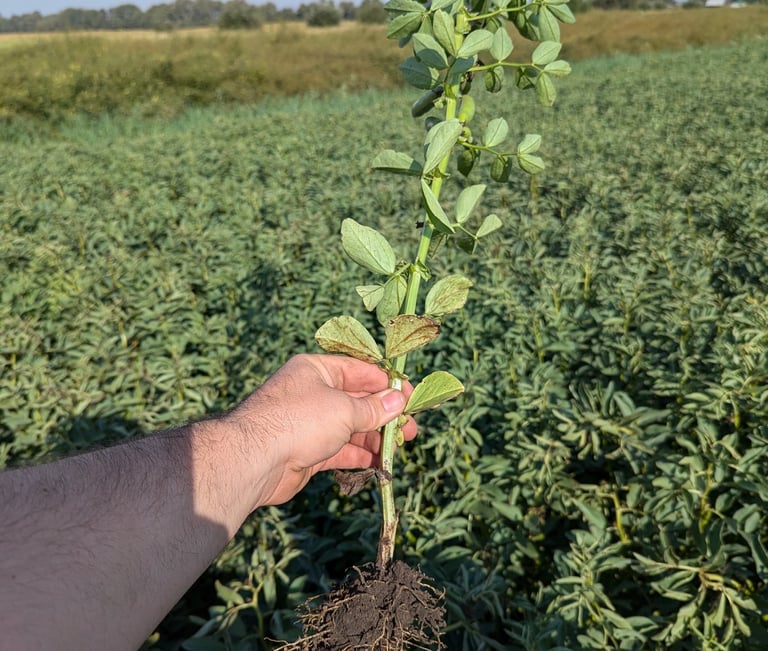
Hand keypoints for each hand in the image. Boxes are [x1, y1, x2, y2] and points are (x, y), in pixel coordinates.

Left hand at [225, 354, 415, 507]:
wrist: (254, 459)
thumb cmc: (299, 420)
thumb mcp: (344, 409)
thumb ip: (373, 408)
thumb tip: (398, 402)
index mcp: (317, 370)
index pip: (360, 370)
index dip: (387, 384)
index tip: (410, 397)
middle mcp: (312, 393)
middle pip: (357, 400)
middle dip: (385, 414)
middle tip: (411, 429)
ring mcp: (309, 423)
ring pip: (350, 427)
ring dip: (375, 437)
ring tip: (399, 448)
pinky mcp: (308, 451)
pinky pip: (340, 450)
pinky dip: (359, 455)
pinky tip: (379, 463)